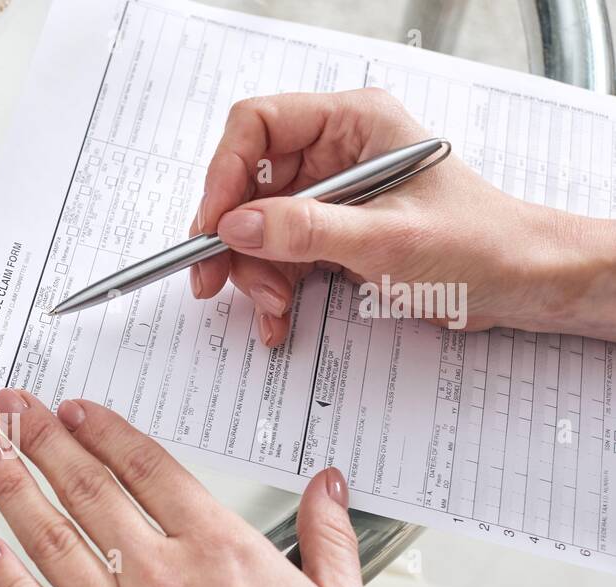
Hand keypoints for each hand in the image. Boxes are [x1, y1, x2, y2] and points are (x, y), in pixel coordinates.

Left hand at [0, 388, 445, 586]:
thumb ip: (326, 536)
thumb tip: (327, 485)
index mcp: (219, 551)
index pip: (145, 467)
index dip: (102, 431)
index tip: (75, 410)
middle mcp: (159, 578)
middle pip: (86, 488)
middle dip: (42, 439)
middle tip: (13, 407)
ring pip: (48, 538)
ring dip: (10, 486)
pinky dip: (2, 579)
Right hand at [191, 88, 615, 345]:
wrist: (521, 283)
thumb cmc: (479, 244)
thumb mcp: (385, 239)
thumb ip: (306, 229)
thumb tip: (238, 225)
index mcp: (354, 123)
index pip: (259, 126)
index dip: (225, 174)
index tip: (213, 224)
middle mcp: (337, 151)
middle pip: (249, 183)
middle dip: (234, 238)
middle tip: (214, 279)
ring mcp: (333, 194)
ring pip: (258, 227)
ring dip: (254, 272)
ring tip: (273, 307)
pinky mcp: (333, 233)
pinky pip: (279, 255)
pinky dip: (271, 288)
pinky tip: (278, 316)